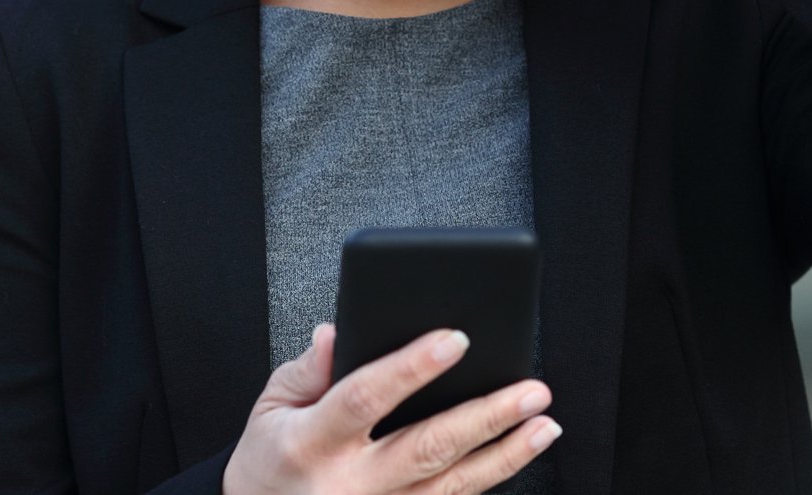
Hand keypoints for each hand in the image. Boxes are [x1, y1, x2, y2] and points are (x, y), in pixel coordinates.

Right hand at [222, 323, 561, 494]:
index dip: (410, 369)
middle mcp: (350, 484)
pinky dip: (485, 482)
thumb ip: (306, 371)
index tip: (454, 339)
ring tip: (544, 424)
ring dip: (504, 455)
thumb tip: (337, 332)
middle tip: (531, 390)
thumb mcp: (268, 410)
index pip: (364, 399)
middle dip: (485, 417)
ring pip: (451, 485)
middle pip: (426, 448)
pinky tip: (516, 457)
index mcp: (311, 443)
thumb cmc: (269, 463)